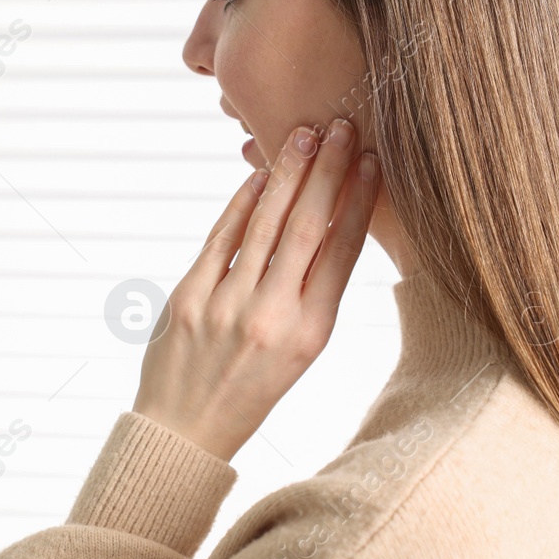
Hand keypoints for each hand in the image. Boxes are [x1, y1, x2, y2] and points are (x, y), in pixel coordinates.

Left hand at [132, 118, 379, 461]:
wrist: (184, 430)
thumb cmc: (251, 385)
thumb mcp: (301, 349)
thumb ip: (313, 289)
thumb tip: (328, 219)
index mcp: (311, 333)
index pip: (342, 253)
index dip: (359, 202)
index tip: (374, 162)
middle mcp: (272, 317)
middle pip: (306, 228)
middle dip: (328, 173)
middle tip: (343, 128)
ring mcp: (227, 306)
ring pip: (264, 224)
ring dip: (288, 173)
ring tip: (306, 136)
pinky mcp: (188, 298)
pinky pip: (222, 237)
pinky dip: (242, 202)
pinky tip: (260, 174)